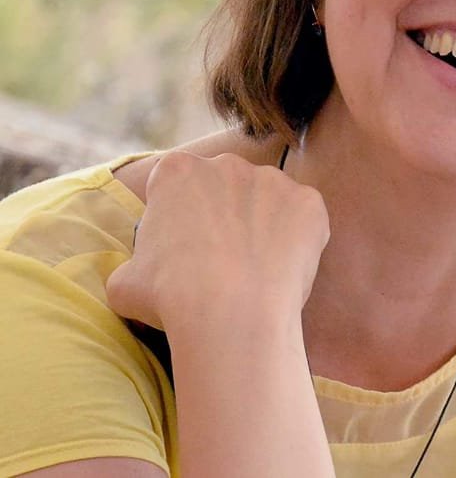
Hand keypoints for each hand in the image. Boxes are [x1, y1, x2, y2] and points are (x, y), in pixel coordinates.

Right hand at [106, 151, 330, 332]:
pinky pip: (303, 218)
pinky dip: (297, 240)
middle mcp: (227, 163)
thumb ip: (135, 263)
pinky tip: (283, 269)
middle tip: (221, 259)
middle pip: (225, 186)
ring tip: (254, 268)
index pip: (176, 184)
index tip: (183, 246)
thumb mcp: (124, 281)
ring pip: (267, 200)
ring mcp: (273, 179)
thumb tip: (139, 272)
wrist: (232, 314)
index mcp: (177, 171)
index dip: (179, 216)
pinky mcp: (309, 202)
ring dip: (261, 225)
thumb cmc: (171, 298)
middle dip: (223, 214)